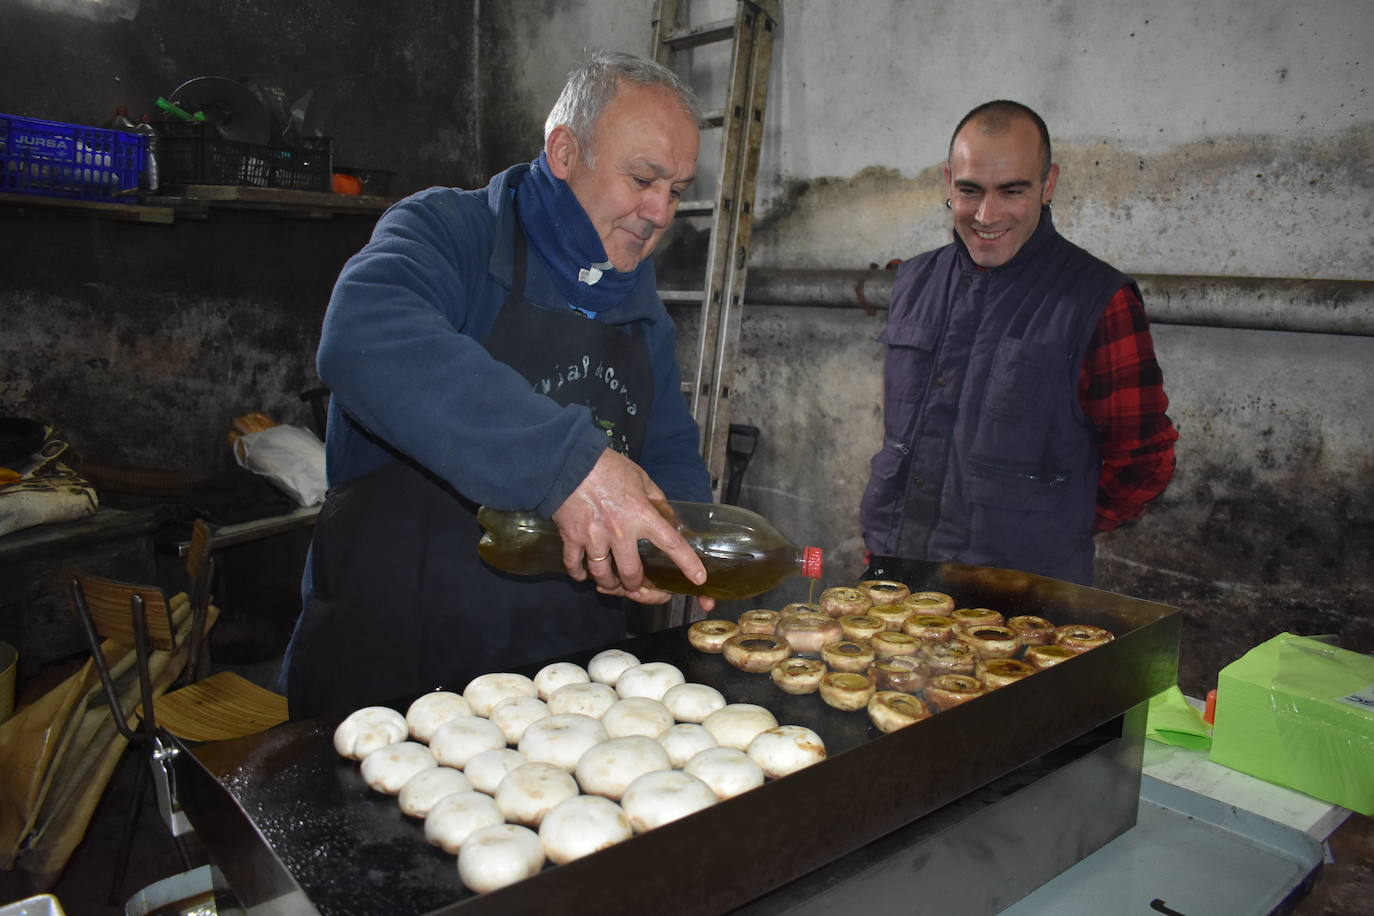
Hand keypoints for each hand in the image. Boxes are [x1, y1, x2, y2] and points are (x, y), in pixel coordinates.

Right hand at [552, 448, 707, 596]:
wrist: (569, 460)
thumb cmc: (607, 466)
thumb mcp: (641, 478)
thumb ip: (656, 500)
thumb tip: (668, 518)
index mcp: (641, 514)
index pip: (671, 544)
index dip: (687, 564)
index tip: (698, 579)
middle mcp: (619, 530)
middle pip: (631, 573)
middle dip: (636, 585)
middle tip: (636, 585)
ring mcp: (594, 536)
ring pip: (602, 575)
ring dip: (609, 583)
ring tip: (611, 583)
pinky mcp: (572, 536)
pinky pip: (574, 564)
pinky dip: (579, 573)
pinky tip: (583, 575)